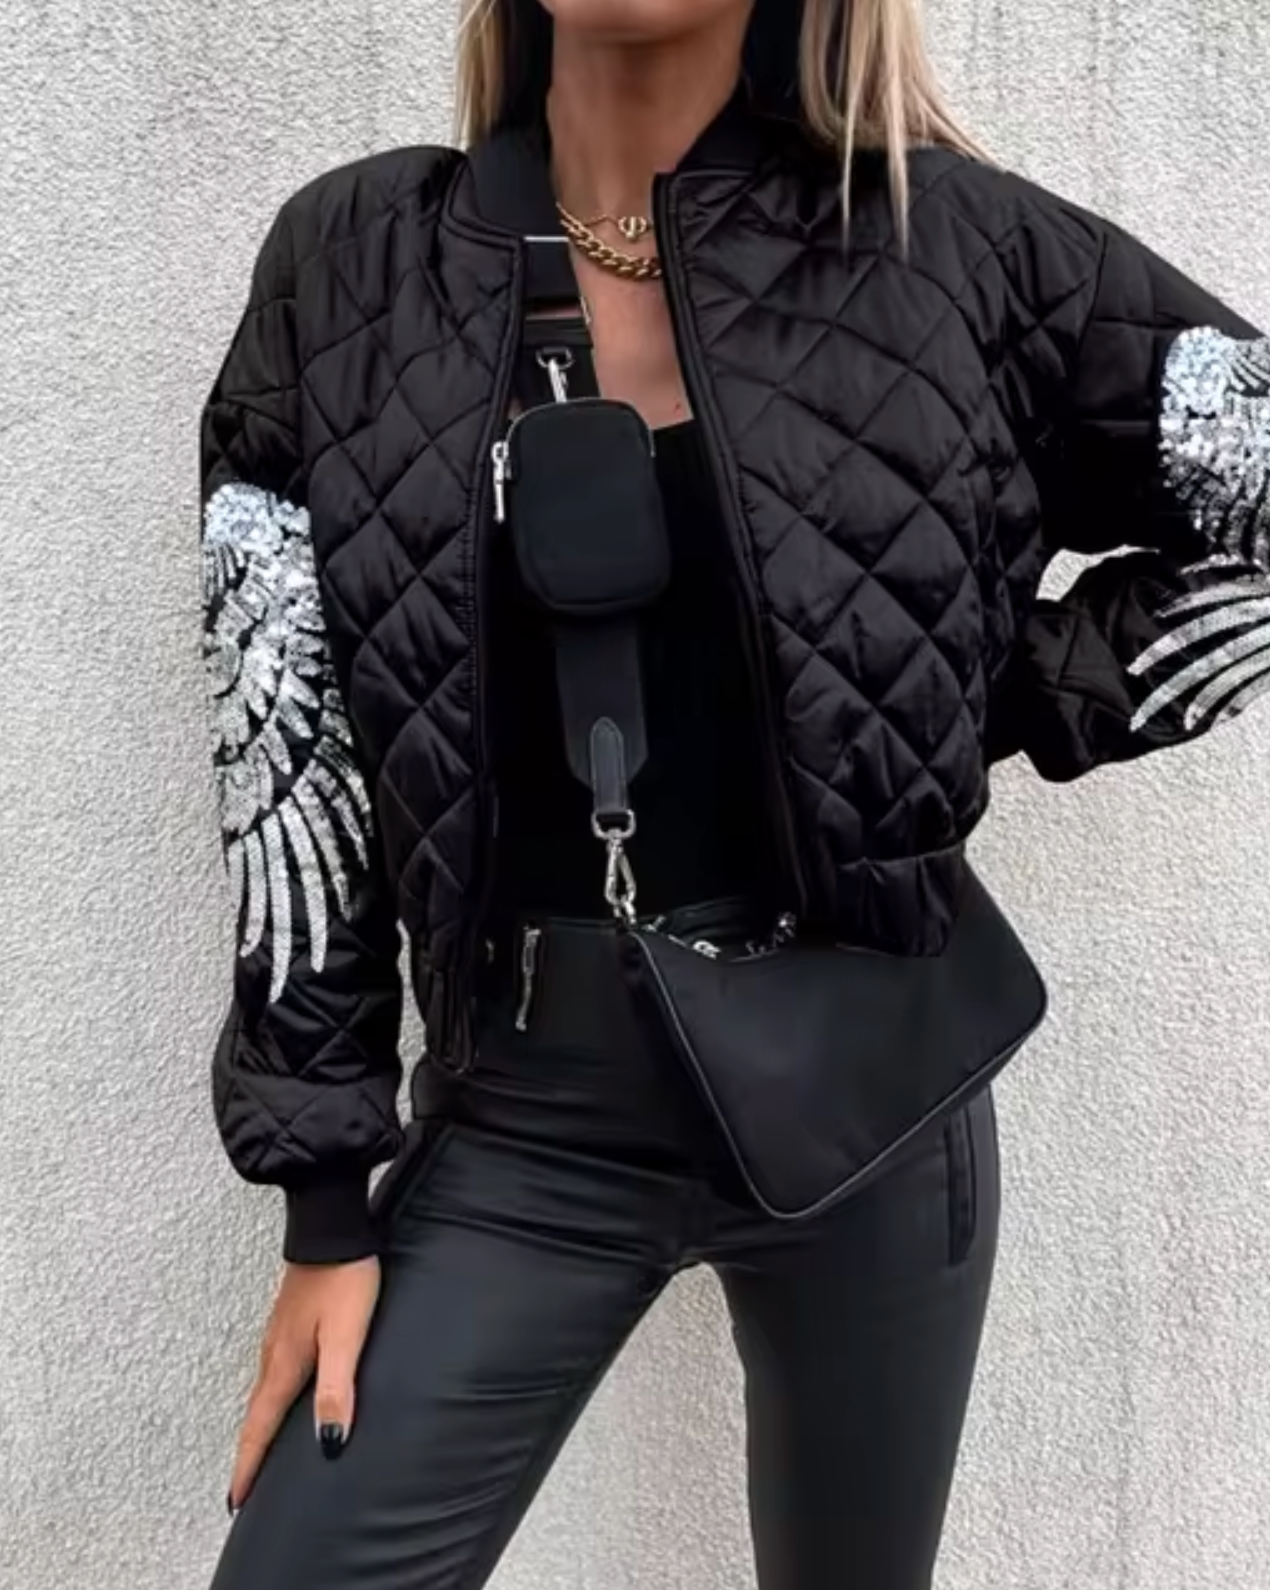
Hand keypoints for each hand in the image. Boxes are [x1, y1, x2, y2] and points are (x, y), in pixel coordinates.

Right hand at [227, 1256, 380, 1511]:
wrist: (331, 1229)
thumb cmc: (343, 1279)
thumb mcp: (347, 1336)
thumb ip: (337, 1387)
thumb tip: (328, 1441)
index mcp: (285, 1364)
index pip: (261, 1427)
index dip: (249, 1466)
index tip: (235, 1502)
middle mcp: (274, 1353)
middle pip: (256, 1415)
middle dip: (248, 1454)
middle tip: (241, 1489)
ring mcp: (279, 1336)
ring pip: (263, 1393)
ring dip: (258, 1427)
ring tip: (258, 1453)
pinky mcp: (289, 1322)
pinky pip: (272, 1373)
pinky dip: (270, 1399)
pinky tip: (282, 1397)